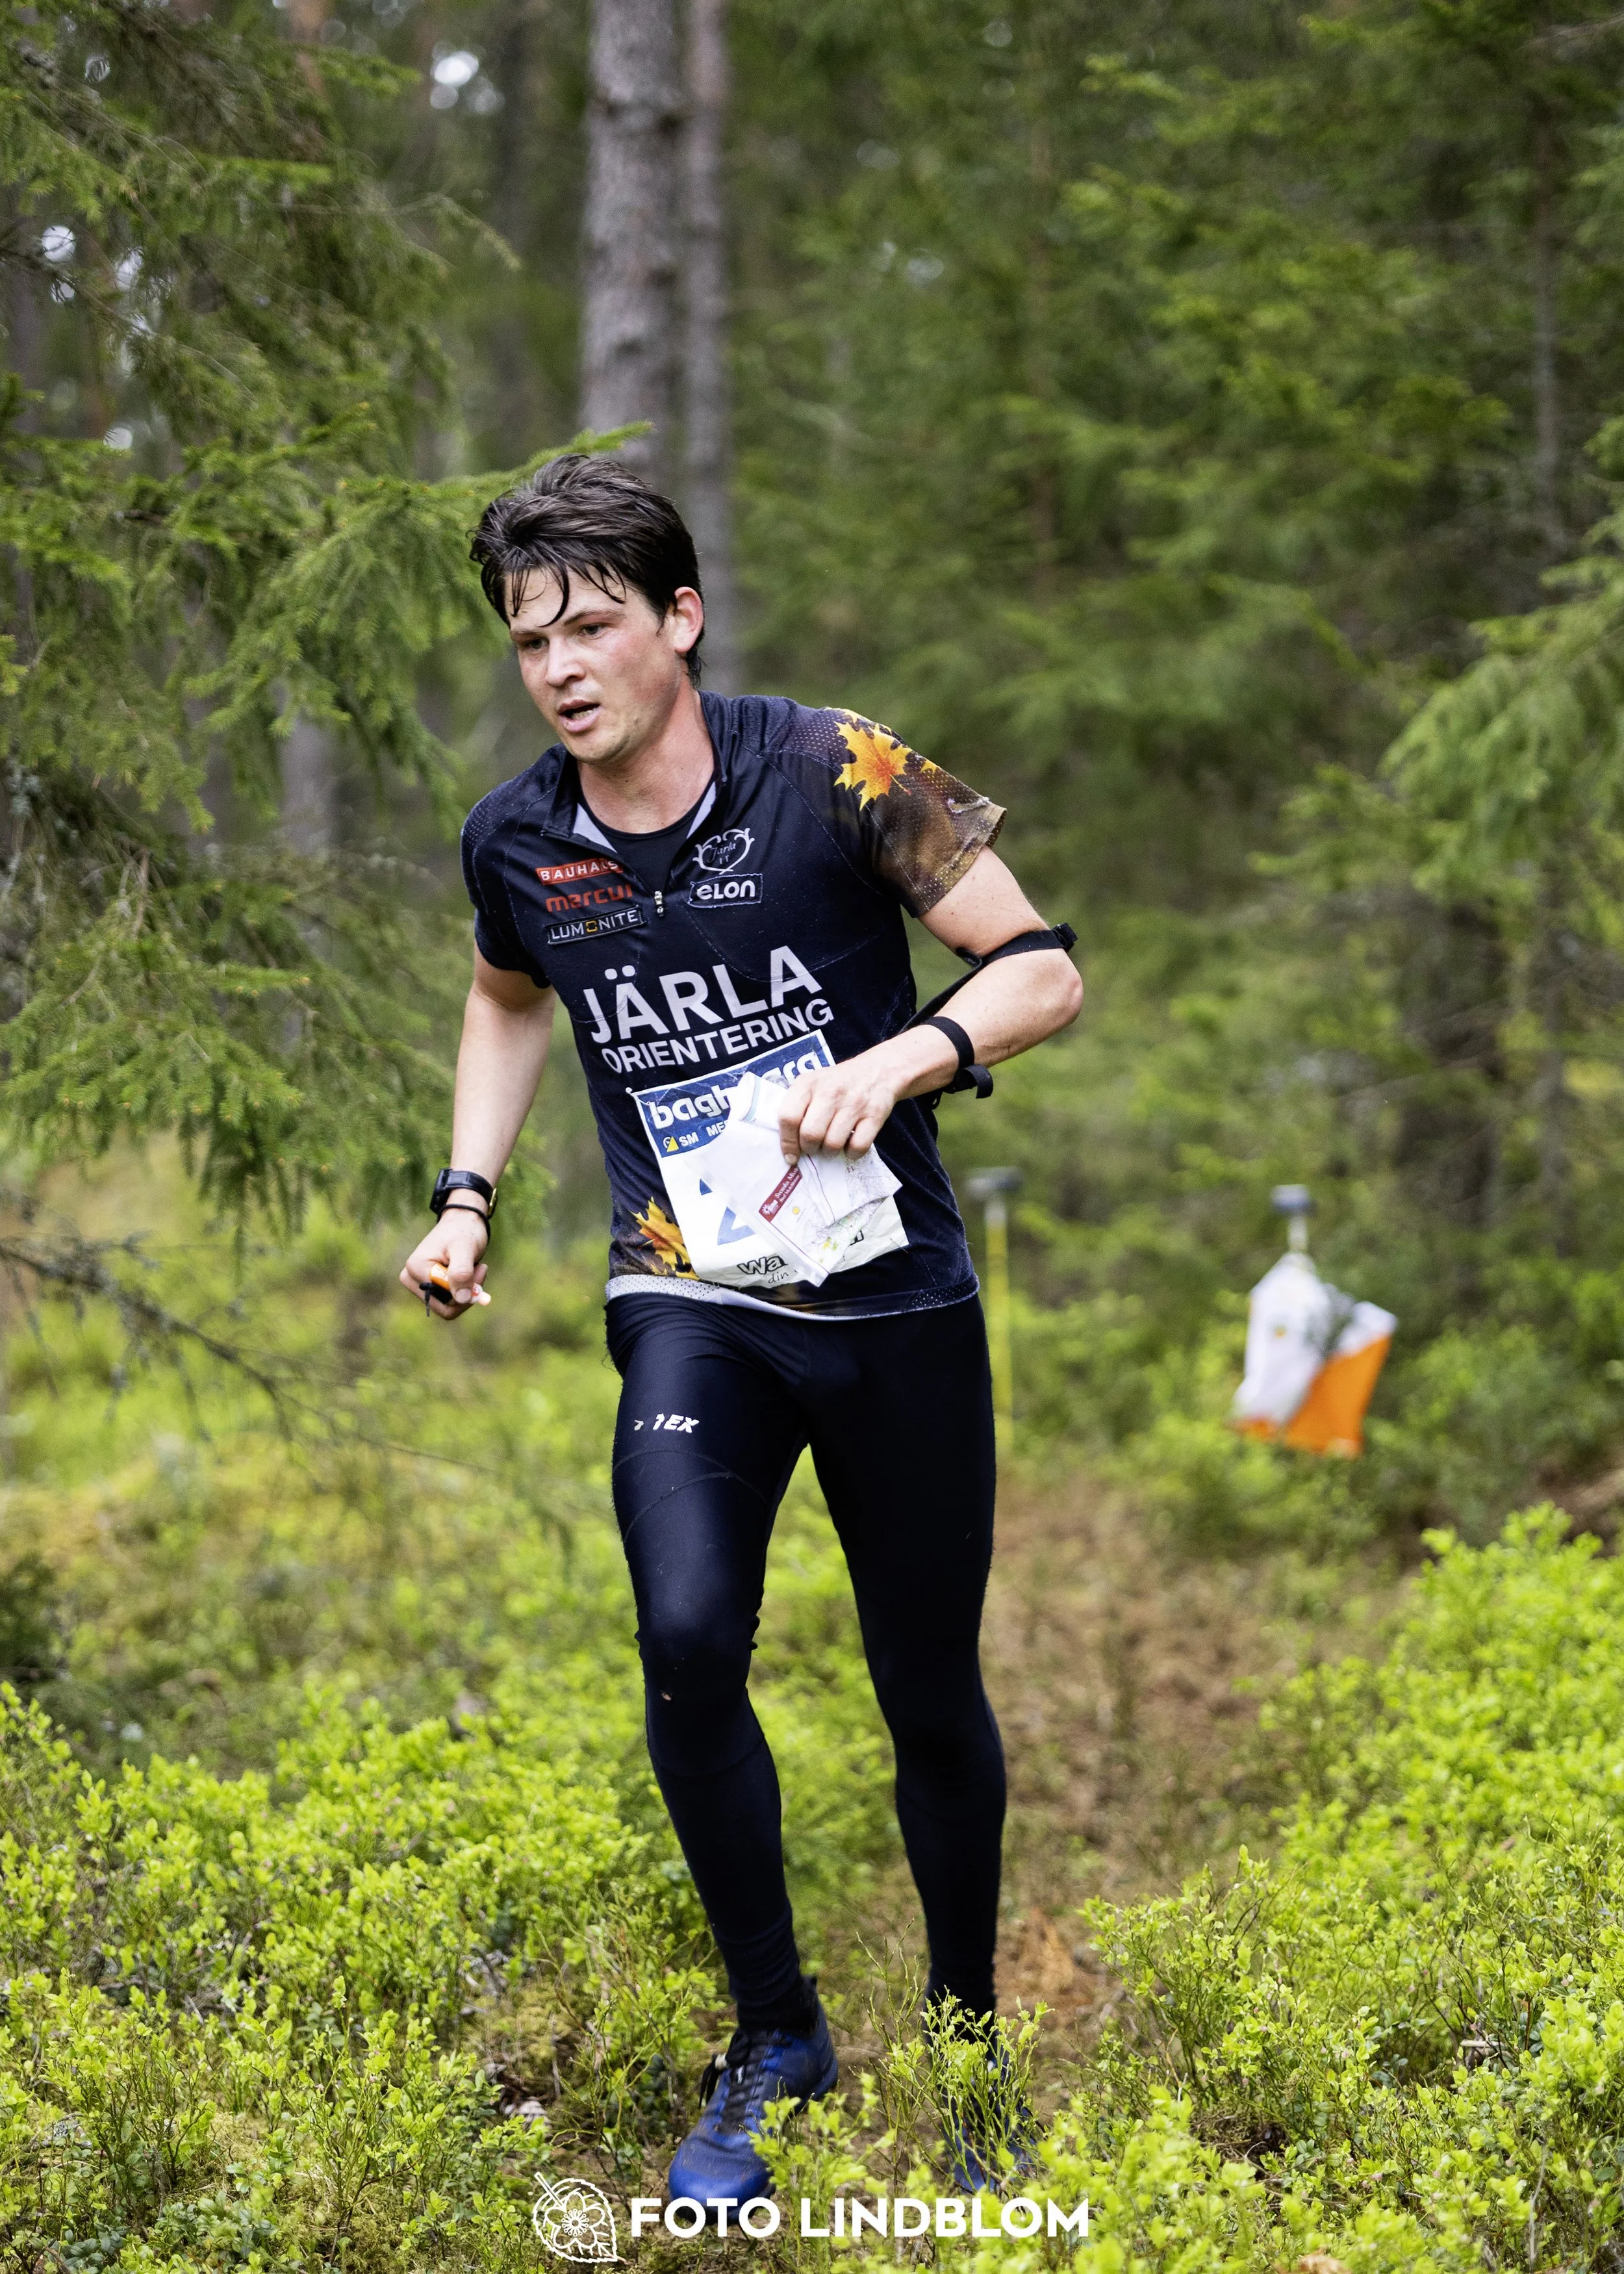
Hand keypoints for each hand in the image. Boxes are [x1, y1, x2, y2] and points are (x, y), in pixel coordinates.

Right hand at [399, 1208, 490, 1320]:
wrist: (463, 1220)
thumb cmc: (464, 1231)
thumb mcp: (465, 1248)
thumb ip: (461, 1273)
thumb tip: (460, 1299)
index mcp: (415, 1269)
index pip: (443, 1302)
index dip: (466, 1293)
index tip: (481, 1269)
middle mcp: (411, 1278)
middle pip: (445, 1307)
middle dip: (467, 1292)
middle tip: (481, 1270)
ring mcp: (419, 1283)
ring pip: (449, 1305)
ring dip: (468, 1289)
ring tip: (476, 1267)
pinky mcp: (429, 1284)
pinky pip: (450, 1299)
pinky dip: (465, 1288)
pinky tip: (471, 1270)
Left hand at [776, 1033, 952, 1160]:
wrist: (879, 1070)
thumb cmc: (838, 1083)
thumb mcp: (812, 1084)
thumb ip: (796, 1108)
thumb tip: (787, 1146)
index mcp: (808, 1083)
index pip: (788, 1117)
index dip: (787, 1142)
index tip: (791, 1155)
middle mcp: (830, 1091)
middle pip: (810, 1134)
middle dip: (810, 1149)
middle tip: (814, 1147)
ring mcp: (854, 1103)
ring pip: (833, 1144)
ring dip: (830, 1153)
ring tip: (831, 1146)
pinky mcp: (875, 1115)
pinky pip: (858, 1147)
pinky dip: (852, 1153)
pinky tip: (850, 1145)